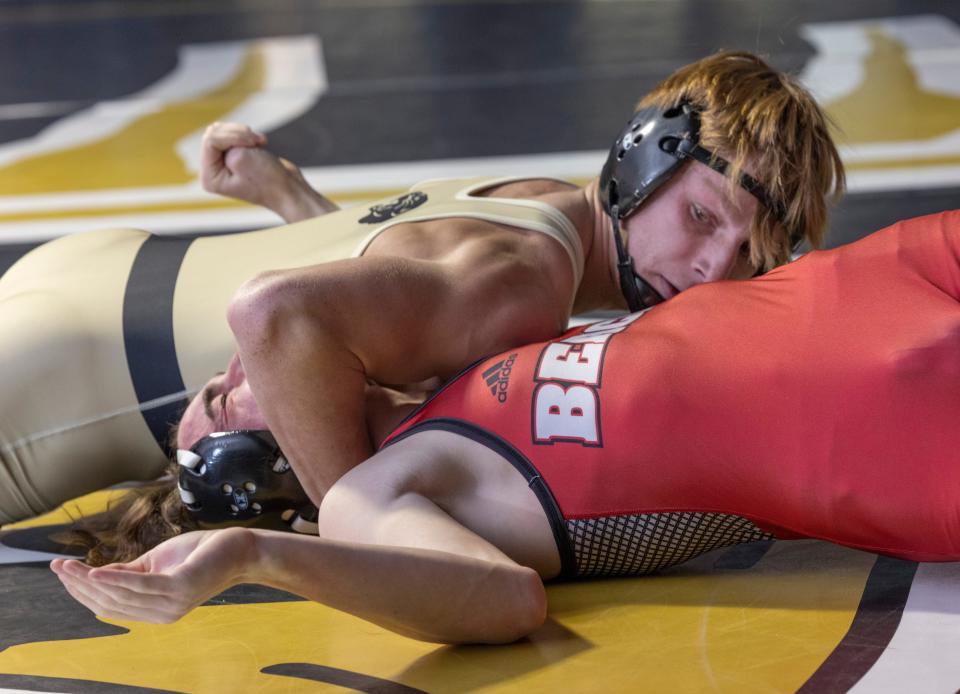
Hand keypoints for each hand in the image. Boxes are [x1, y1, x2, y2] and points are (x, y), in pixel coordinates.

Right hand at [50, 528, 254, 623]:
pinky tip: (96, 572)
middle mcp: (161, 614)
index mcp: (154, 611)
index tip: (60, 571)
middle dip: (79, 586)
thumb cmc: (199, 554)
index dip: (82, 591)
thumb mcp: (156, 563)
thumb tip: (95, 575)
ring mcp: (171, 604)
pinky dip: (116, 579)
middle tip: (57, 567)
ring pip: (120, 596)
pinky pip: (140, 586)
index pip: (109, 606)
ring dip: (90, 581)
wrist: (238, 549)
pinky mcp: (180, 587)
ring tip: (69, 567)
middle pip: (109, 603)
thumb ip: (129, 572)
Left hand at [201, 122, 336, 221]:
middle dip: (237, 134)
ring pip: (224, 131)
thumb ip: (221, 140)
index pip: (210, 141)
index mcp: (210, 178)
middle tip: (256, 143)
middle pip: (214, 133)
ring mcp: (224, 163)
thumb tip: (215, 129)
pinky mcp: (235, 156)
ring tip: (259, 143)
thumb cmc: (269, 180)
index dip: (232, 136)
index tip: (252, 144)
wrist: (290, 190)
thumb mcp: (240, 157)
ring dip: (244, 133)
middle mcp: (213, 171)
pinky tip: (260, 144)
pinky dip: (248, 135)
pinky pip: (234, 134)